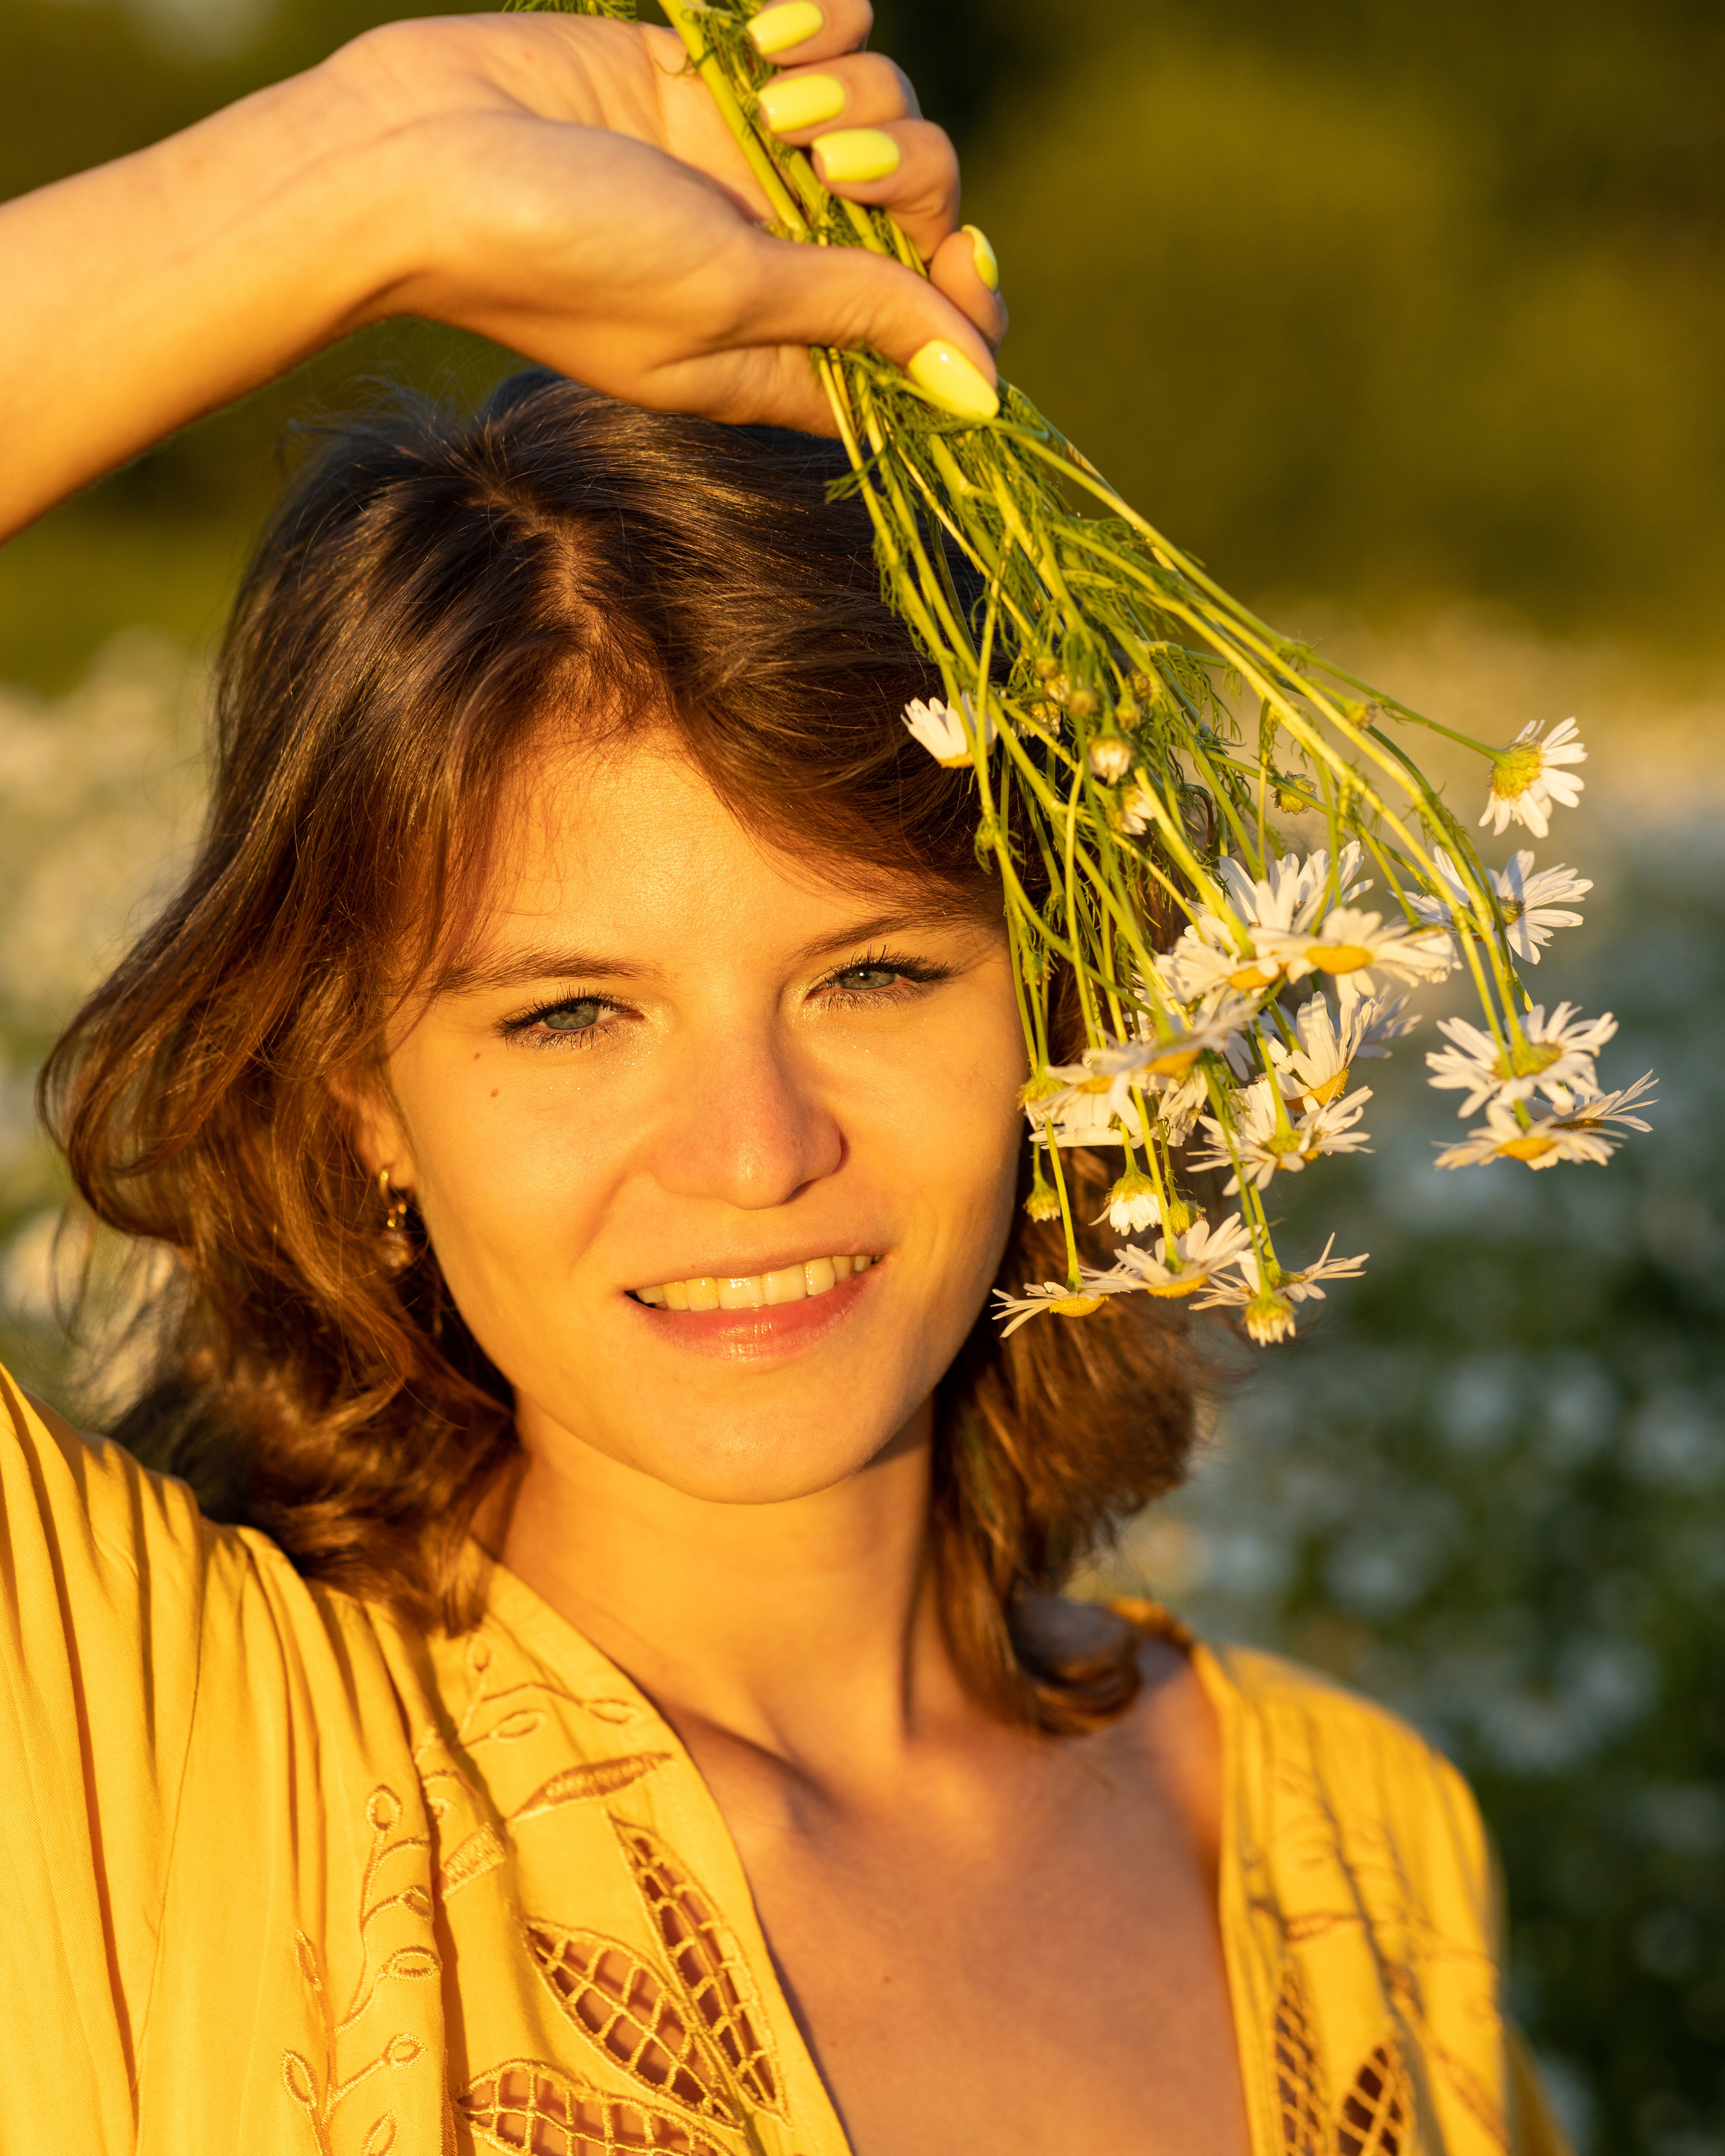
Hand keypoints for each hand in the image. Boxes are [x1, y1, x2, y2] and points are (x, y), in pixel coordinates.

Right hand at [337, 3, 1004, 432]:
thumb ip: (857, 315)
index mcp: (783, 357)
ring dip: (863, 99)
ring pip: (888, 124)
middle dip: (912, 181)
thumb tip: (977, 386)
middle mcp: (777, 268)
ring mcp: (747, 170)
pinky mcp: (717, 82)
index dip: (964, 309)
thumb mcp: (731, 297)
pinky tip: (770, 38)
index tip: (960, 262)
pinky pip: (831, 44)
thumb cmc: (564, 255)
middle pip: (921, 224)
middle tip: (834, 167)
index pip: (921, 348)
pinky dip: (826, 28)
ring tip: (779, 103)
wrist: (421, 157)